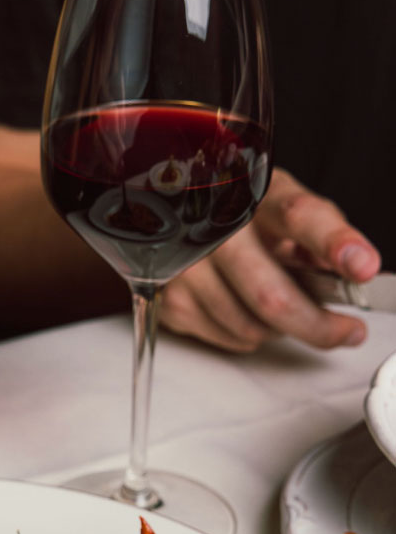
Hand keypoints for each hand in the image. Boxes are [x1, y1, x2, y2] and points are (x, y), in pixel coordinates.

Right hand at [159, 168, 379, 351]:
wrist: (178, 218)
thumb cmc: (242, 218)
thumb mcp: (283, 209)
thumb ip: (319, 235)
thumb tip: (354, 269)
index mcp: (255, 195)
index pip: (300, 216)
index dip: (333, 244)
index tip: (362, 266)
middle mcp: (215, 228)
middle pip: (272, 297)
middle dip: (317, 325)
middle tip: (344, 331)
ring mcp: (187, 267)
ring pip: (251, 327)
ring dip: (278, 329)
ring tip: (280, 306)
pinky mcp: (173, 299)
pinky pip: (229, 338)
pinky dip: (248, 333)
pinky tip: (245, 308)